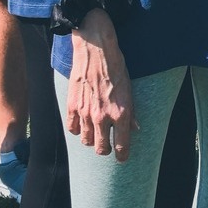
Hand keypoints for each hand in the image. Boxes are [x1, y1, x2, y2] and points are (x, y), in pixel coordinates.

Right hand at [67, 9, 136, 159]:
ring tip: (94, 134)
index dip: (122, 156)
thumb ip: (132, 111)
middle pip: (101, 149)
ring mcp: (86, 112)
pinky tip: (82, 124)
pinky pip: (72, 129)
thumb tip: (134, 129)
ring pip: (86, 141)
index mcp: (121, 112)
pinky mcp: (72, 106)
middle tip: (107, 146)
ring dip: (91, 140)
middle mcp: (103, 116)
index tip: (122, 158)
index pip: (121, 146)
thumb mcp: (129, 88)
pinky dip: (77, 129)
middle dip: (105, 150)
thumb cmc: (116, 66)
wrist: (96, 49)